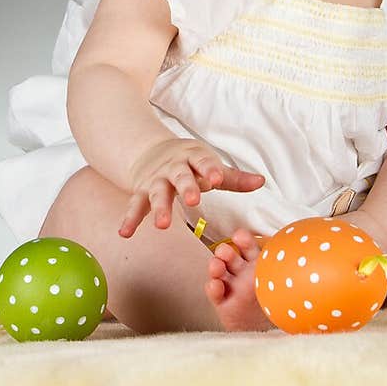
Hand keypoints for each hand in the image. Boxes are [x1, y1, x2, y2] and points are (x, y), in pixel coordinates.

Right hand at [118, 138, 264, 237]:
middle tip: (193, 201)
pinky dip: (130, 219)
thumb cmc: (191, 163)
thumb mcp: (210, 165)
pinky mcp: (142, 191)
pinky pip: (135, 205)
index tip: (216, 178)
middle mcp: (173, 168)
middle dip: (186, 187)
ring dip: (159, 208)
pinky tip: (125, 233)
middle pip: (180, 177)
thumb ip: (234, 178)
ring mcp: (156, 180)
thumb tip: (261, 182)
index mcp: (194, 158)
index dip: (210, 170)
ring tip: (162, 226)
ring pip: (157, 192)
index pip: (203, 163)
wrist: (152, 152)